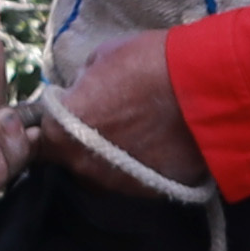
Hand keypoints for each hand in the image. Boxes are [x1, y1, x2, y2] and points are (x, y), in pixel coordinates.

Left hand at [40, 28, 197, 197]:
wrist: (208, 88)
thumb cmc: (150, 64)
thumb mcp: (102, 58)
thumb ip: (82, 83)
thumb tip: (81, 92)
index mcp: (60, 130)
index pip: (41, 135)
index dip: (55, 122)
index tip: (69, 112)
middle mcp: (81, 165)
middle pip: (71, 156)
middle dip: (81, 139)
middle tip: (108, 117)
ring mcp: (114, 183)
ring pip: (102, 171)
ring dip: (110, 155)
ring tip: (137, 130)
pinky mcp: (147, 192)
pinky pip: (133, 178)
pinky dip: (139, 165)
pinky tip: (157, 143)